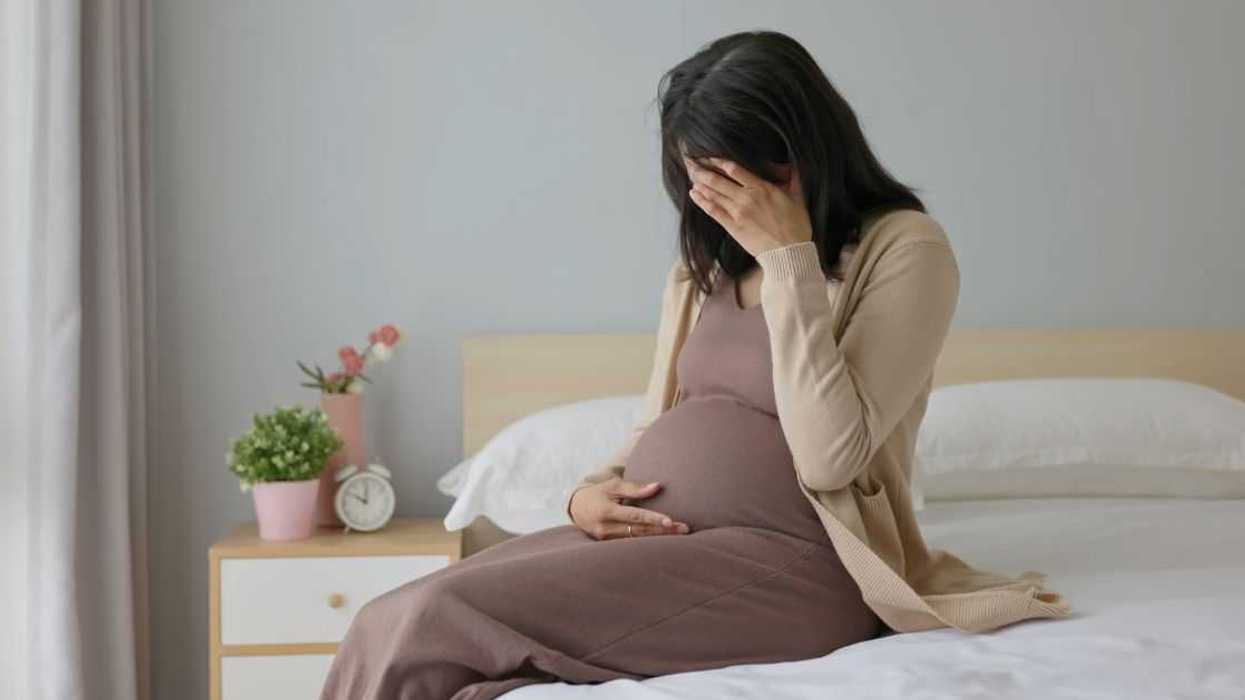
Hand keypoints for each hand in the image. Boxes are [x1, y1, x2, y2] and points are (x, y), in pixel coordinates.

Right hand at [569, 477, 690, 539]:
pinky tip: (663, 542)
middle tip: (684, 529)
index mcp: (607, 511)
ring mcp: (606, 540)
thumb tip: (658, 486)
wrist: (576, 509)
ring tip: (679, 536)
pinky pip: (631, 544)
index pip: (634, 516)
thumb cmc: (598, 493)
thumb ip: (634, 488)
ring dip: (658, 539)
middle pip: (639, 531)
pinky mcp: (608, 546)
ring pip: (637, 540)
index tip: (670, 521)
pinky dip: (647, 543)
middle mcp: (606, 528)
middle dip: (663, 531)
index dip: (653, 519)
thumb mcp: (613, 486)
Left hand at [685, 156, 811, 257]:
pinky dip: (702, 201)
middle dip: (702, 170)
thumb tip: (792, 165)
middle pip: (718, 180)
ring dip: (700, 183)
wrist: (788, 252)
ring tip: (691, 176)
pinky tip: (694, 194)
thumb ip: (793, 179)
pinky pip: (713, 210)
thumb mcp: (798, 198)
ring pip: (714, 193)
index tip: (709, 157)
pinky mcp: (733, 226)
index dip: (718, 161)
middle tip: (691, 163)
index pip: (734, 169)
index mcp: (762, 187)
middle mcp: (746, 197)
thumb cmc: (796, 226)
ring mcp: (738, 212)